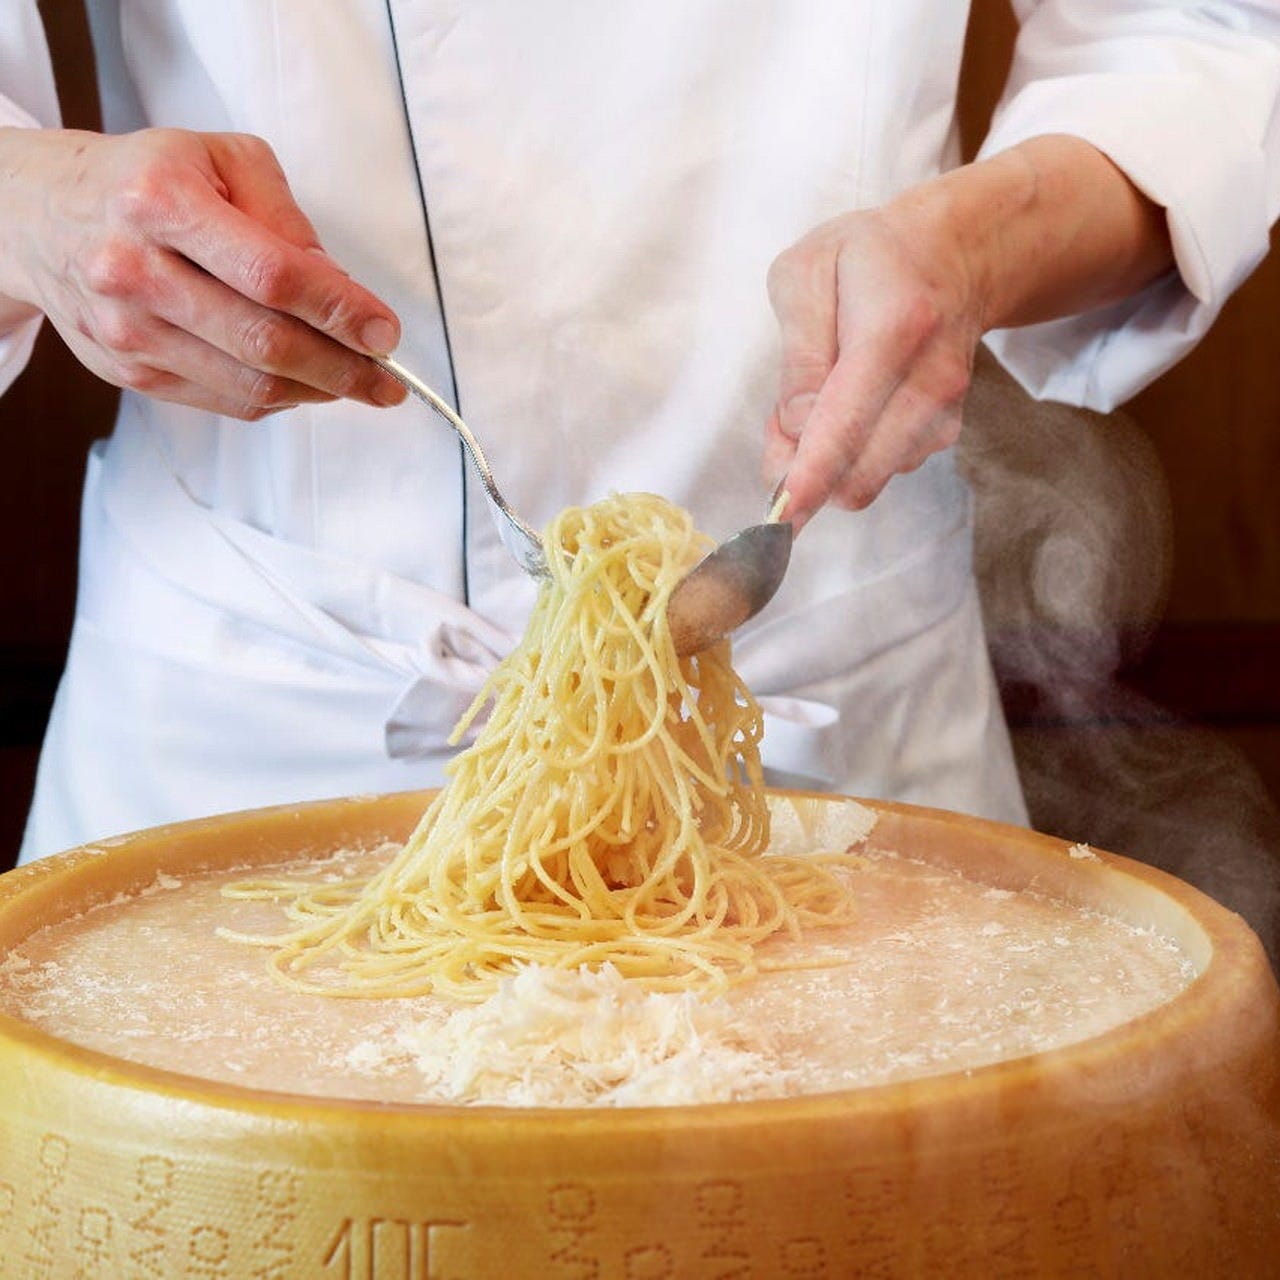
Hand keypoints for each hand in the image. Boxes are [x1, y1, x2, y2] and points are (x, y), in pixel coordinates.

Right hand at [0, 127, 405, 418]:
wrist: (41, 214)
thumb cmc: (146, 181)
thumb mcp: (221, 160)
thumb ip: (285, 217)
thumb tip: (338, 284)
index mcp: (162, 202)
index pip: (272, 274)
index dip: (339, 311)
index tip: (384, 332)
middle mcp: (135, 270)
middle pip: (264, 342)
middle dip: (343, 368)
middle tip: (387, 380)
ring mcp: (129, 330)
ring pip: (248, 385)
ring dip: (318, 392)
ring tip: (359, 384)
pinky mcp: (129, 371)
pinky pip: (225, 401)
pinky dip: (277, 398)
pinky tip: (306, 384)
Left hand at [763, 137, 1172, 530]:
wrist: (957, 254)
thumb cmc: (868, 258)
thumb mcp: (806, 273)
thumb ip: (799, 355)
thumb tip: (799, 427)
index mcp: (891, 330)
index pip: (845, 425)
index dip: (808, 478)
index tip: (780, 517)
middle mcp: (929, 383)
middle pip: (856, 476)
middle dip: (802, 473)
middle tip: (780, 423)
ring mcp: (943, 414)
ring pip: (864, 481)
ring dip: (824, 463)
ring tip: (818, 400)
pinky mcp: (944, 435)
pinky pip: (880, 471)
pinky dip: (850, 456)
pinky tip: (848, 408)